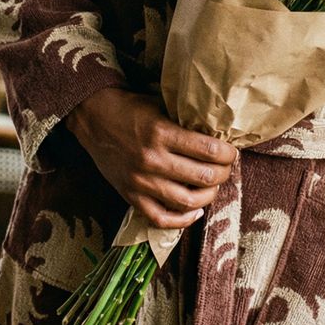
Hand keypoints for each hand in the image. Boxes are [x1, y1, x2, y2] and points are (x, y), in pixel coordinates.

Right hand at [66, 87, 238, 229]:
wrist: (93, 118)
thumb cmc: (131, 108)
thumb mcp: (160, 105)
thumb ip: (185, 120)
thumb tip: (218, 133)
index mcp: (161, 132)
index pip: (209, 150)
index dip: (228, 153)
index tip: (231, 151)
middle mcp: (152, 159)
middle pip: (203, 177)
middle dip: (223, 173)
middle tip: (226, 168)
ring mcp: (140, 181)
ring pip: (187, 200)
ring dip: (208, 196)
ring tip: (213, 187)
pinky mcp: (130, 195)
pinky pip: (160, 218)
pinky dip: (182, 219)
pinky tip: (194, 211)